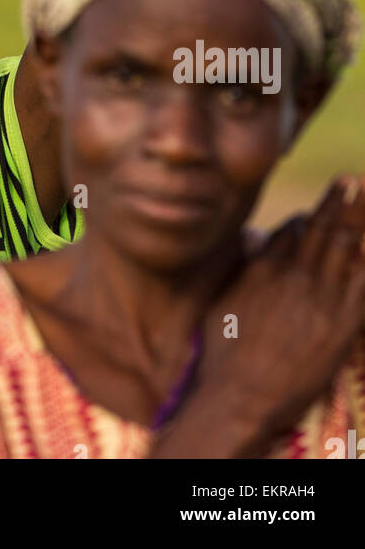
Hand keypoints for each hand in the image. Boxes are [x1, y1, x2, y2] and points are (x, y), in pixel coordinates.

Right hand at [199, 176, 364, 451]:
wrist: (241, 394)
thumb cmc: (223, 354)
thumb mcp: (223, 302)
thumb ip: (242, 270)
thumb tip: (251, 243)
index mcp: (264, 268)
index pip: (291, 230)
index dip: (305, 219)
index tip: (312, 214)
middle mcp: (294, 275)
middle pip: (321, 229)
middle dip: (337, 202)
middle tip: (350, 179)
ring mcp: (320, 298)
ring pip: (345, 247)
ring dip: (357, 221)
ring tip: (364, 196)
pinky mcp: (342, 324)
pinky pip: (362, 283)